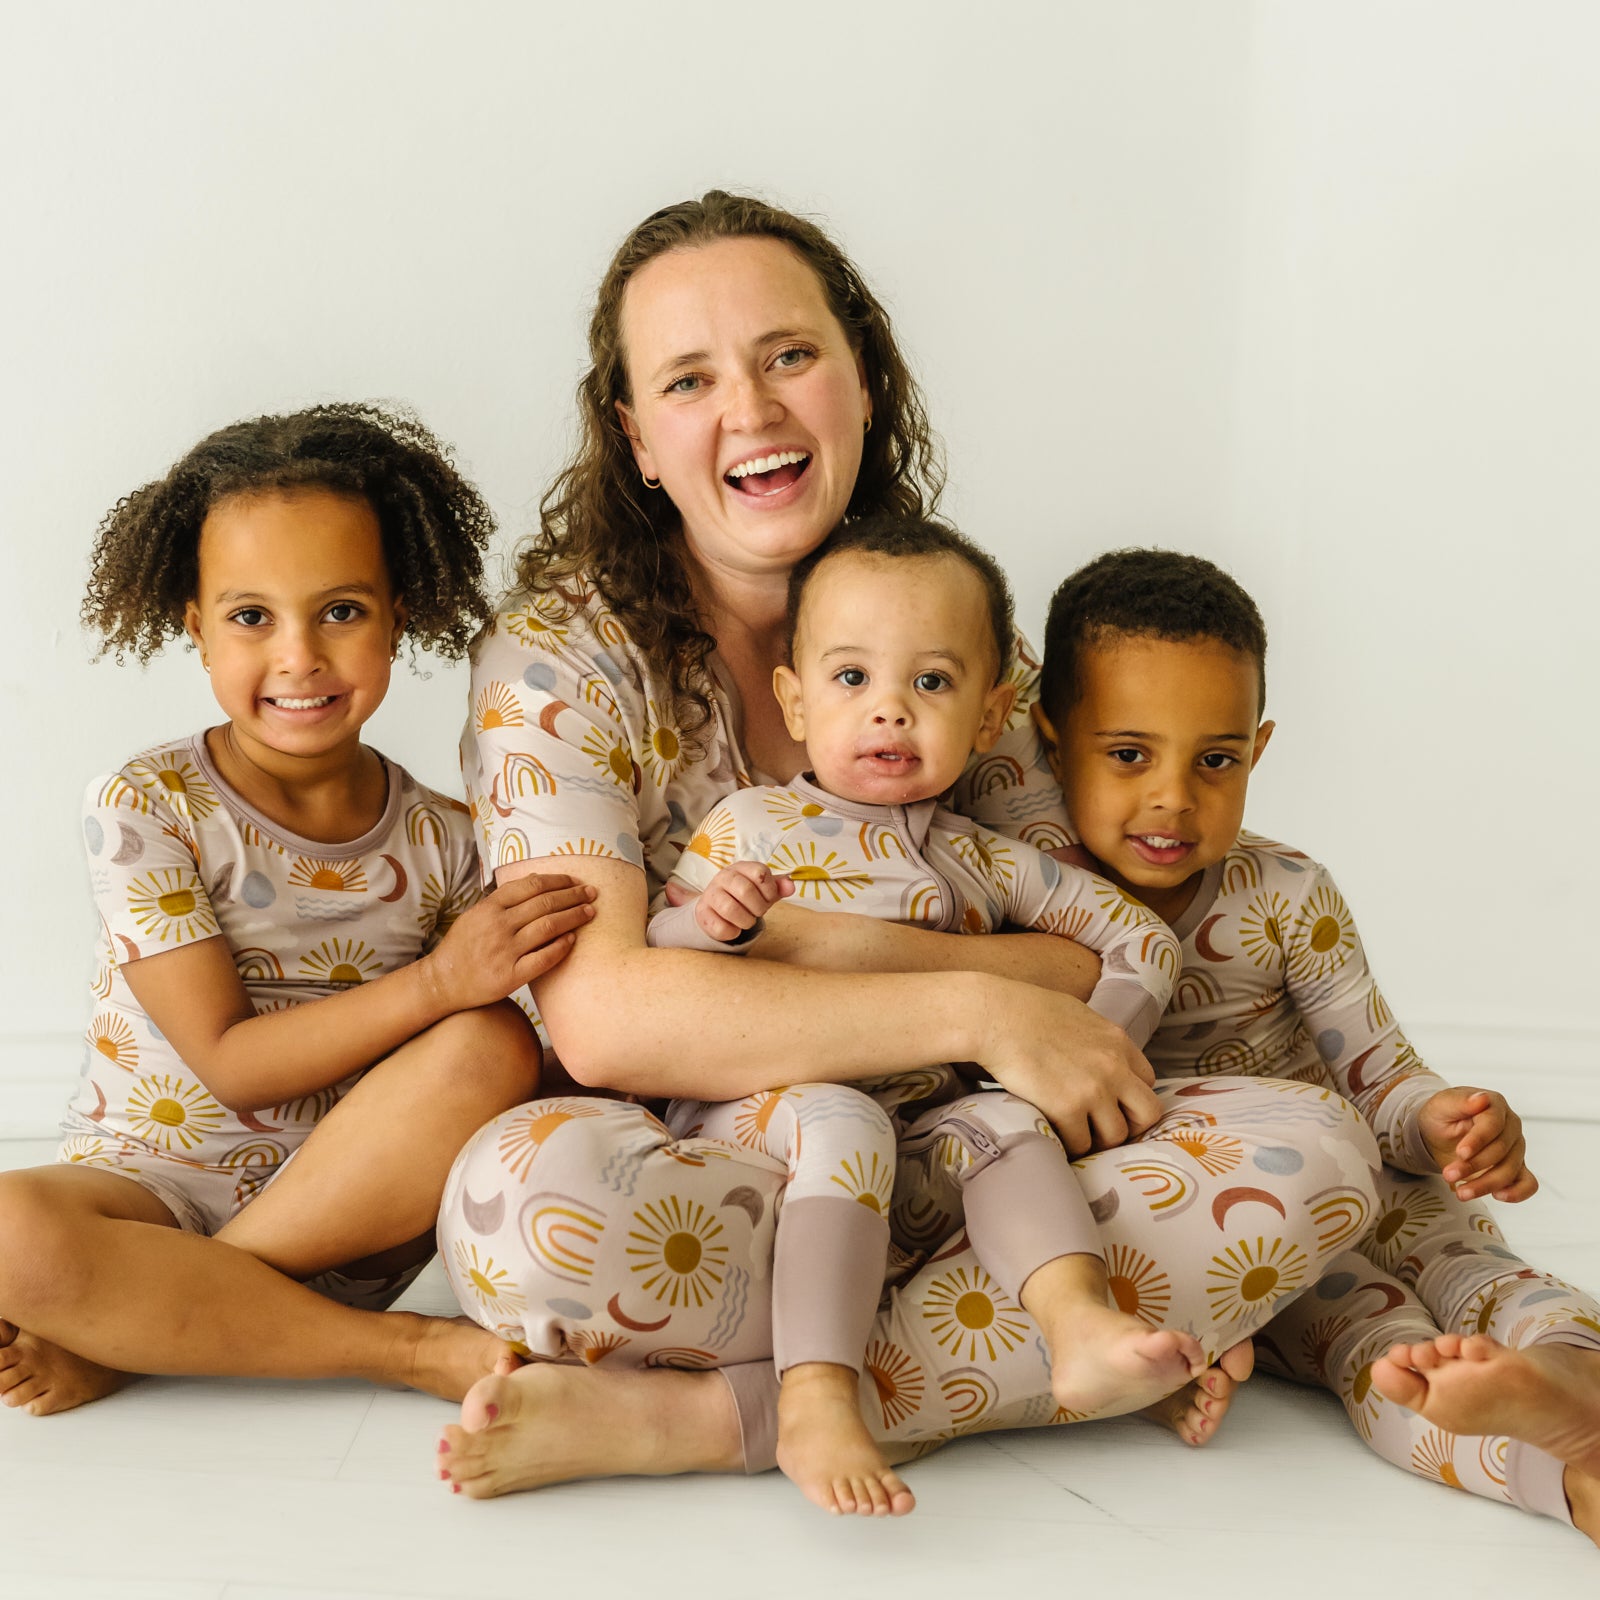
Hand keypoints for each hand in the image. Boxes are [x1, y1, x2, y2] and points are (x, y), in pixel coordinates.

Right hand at [425, 874, 596, 1010]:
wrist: (442, 982)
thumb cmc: (463, 946)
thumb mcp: (476, 914)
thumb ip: (504, 899)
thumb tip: (537, 878)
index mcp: (489, 907)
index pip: (531, 886)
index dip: (558, 881)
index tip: (575, 881)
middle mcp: (498, 925)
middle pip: (544, 903)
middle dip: (573, 896)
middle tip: (592, 893)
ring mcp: (504, 951)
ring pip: (548, 926)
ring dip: (573, 917)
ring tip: (590, 912)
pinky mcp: (510, 975)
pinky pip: (543, 958)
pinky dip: (561, 947)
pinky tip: (573, 939)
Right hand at [686, 860, 794, 942]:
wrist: (717, 908)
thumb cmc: (746, 897)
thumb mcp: (764, 890)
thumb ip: (779, 887)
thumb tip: (790, 887)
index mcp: (742, 867)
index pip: (760, 873)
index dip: (770, 891)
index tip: (768, 899)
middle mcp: (724, 876)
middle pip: (745, 890)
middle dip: (758, 907)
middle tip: (757, 912)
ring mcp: (710, 894)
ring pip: (730, 908)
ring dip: (745, 921)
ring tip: (746, 921)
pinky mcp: (702, 912)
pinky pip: (720, 927)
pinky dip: (732, 933)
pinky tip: (733, 928)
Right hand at [973, 982, 1161, 1156]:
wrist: (996, 1018)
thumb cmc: (1025, 1010)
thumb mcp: (1076, 1015)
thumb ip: (1095, 1039)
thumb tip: (1091, 1053)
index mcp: (1118, 1041)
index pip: (1148, 1080)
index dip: (1131, 1096)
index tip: (1115, 1104)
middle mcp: (1114, 1067)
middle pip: (1147, 1113)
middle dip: (1129, 1124)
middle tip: (1105, 1127)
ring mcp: (1093, 1090)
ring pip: (1116, 1135)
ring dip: (1097, 1139)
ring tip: (1077, 1134)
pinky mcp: (1067, 1109)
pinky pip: (1081, 1144)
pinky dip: (1070, 1145)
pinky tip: (1056, 1134)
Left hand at [1418, 1086, 1536, 1201]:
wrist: (1439, 1132)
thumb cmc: (1441, 1115)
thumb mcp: (1441, 1105)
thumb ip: (1461, 1101)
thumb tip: (1482, 1098)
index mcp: (1495, 1105)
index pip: (1493, 1124)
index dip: (1478, 1140)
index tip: (1461, 1153)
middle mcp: (1511, 1126)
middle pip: (1501, 1151)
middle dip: (1474, 1166)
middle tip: (1448, 1174)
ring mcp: (1516, 1148)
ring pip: (1511, 1170)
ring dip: (1486, 1184)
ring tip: (1461, 1192)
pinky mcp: (1517, 1168)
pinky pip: (1528, 1183)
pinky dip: (1517, 1193)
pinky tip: (1498, 1196)